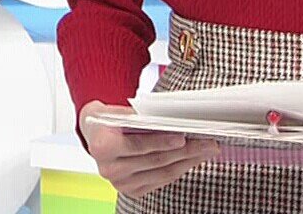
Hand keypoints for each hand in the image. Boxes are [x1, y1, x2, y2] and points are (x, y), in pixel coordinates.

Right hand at [77, 101, 218, 198]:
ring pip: (163, 172)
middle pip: (155, 160)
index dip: (161, 142)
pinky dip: (180, 168)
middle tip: (207, 142)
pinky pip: (162, 180)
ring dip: (188, 161)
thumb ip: (140, 119)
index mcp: (102, 147)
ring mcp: (121, 183)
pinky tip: (192, 159)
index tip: (182, 137)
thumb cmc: (109, 119)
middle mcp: (109, 169)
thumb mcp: (118, 111)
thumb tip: (173, 122)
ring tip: (206, 150)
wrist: (95, 133)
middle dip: (185, 151)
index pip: (137, 146)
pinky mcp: (132, 190)